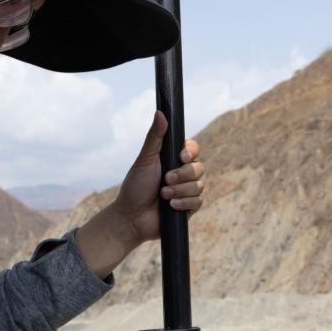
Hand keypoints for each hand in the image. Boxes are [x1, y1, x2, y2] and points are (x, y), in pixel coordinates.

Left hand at [113, 111, 205, 244]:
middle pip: (199, 168)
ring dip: (180, 191)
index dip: (191, 152)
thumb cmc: (135, 187)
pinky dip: (184, 203)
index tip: (182, 156)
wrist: (132, 217)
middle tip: (165, 180)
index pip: (193, 150)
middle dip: (182, 175)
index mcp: (173, 160)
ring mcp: (186, 191)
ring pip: (199, 185)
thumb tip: (161, 112)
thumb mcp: (145, 160)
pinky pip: (198, 201)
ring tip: (163, 195)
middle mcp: (182, 174)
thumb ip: (155, 137)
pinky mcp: (189, 208)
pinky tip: (171, 206)